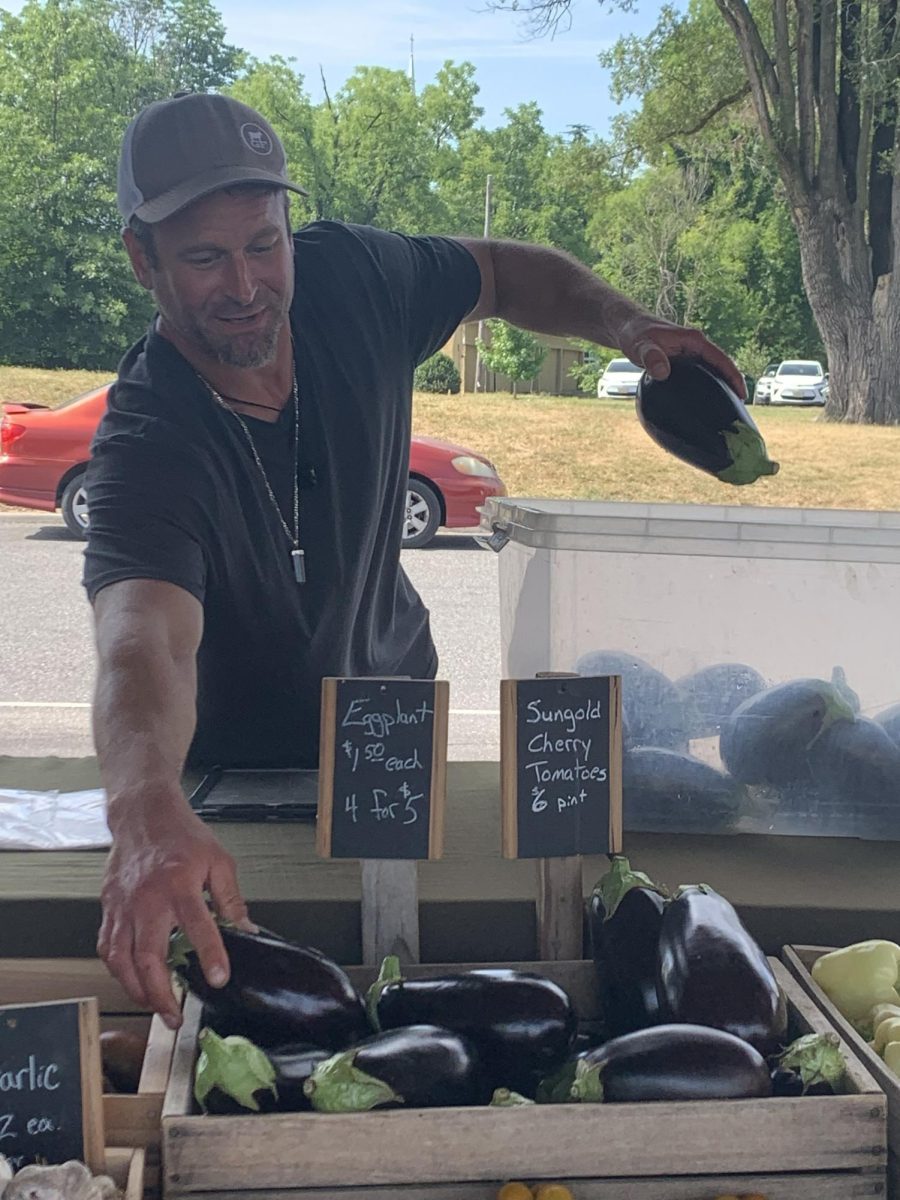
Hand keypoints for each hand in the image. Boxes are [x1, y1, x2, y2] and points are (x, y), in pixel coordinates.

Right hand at [98, 787, 253, 1027]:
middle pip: (148, 956)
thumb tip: (246, 930)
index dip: (210, 955)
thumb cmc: (181, 835)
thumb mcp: (218, 860)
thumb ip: (231, 898)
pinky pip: (107, 947)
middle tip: (175, 1016)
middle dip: (161, 993)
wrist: (142, 814)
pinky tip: (133, 981)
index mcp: (179, 884)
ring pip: (121, 960)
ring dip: (136, 990)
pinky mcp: (108, 908)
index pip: (197, 926)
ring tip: (155, 1006)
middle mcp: (147, 899)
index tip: (218, 979)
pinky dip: (118, 970)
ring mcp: (123, 906)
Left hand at [617, 313, 746, 398]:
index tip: (742, 395)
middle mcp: (695, 347)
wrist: (628, 328)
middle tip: (737, 411)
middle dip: (731, 386)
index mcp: (693, 341)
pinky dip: (705, 388)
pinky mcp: (683, 362)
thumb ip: (650, 357)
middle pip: (721, 368)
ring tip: (725, 411)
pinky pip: (699, 376)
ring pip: (711, 373)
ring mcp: (690, 355)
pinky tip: (702, 405)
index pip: (721, 359)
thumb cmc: (635, 333)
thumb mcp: (640, 345)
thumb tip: (663, 372)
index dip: (733, 377)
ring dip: (720, 388)